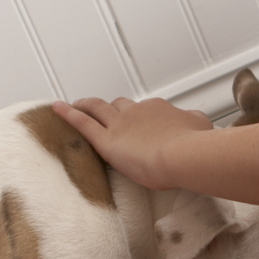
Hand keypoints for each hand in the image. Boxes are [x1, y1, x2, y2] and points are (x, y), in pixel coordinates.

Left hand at [52, 96, 212, 188]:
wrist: (184, 154)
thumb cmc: (195, 144)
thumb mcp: (202, 125)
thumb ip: (195, 121)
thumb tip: (197, 120)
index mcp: (159, 109)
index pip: (146, 110)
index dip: (142, 117)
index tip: (142, 125)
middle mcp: (137, 111)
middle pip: (120, 106)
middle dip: (113, 109)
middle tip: (107, 114)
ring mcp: (120, 124)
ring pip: (98, 108)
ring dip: (87, 105)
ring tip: (78, 104)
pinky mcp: (106, 140)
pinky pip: (82, 123)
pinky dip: (68, 114)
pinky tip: (56, 108)